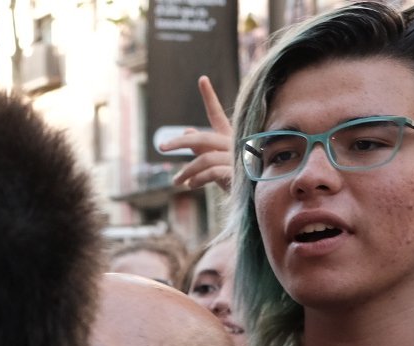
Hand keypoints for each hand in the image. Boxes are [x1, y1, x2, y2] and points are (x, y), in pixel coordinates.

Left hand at [165, 76, 233, 191]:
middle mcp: (234, 144)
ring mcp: (237, 157)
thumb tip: (187, 131)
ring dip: (186, 172)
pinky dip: (197, 180)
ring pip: (203, 158)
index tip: (202, 79)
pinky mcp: (237, 172)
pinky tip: (190, 186)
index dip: (209, 97)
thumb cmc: (235, 179)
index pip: (216, 115)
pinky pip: (210, 172)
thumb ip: (202, 148)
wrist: (252, 198)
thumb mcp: (215, 163)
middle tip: (161, 147)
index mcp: (229, 138)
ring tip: (176, 182)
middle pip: (201, 138)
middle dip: (178, 143)